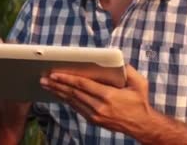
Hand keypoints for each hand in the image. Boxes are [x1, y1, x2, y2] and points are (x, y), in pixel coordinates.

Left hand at [39, 64, 157, 135]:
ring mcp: (96, 115)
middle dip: (57, 84)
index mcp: (108, 96)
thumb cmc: (140, 102)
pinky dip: (67, 100)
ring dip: (58, 92)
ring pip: (73, 101)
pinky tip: (59, 94)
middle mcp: (99, 107)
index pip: (83, 85)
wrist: (142, 125)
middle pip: (74, 93)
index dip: (67, 79)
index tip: (55, 73)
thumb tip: (118, 60)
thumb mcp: (139, 83)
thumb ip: (129, 70)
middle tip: (44, 78)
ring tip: (46, 85)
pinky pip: (77, 108)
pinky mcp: (94, 120)